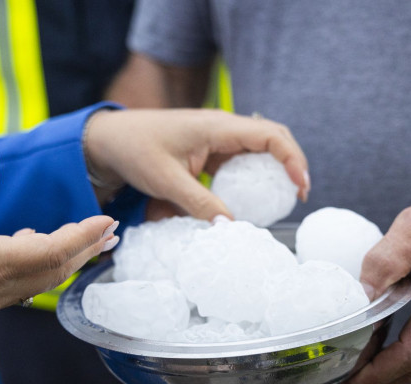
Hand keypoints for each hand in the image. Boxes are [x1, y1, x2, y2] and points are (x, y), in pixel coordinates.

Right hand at [0, 151, 116, 341]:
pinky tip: (34, 247)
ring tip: (90, 241)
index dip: (82, 236)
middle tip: (112, 231)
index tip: (107, 220)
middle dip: (86, 249)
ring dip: (68, 260)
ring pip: (39, 281)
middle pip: (54, 270)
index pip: (50, 252)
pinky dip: (41, 268)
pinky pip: (19, 287)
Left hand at [84, 109, 309, 219]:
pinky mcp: (209, 151)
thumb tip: (230, 228)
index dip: (292, 159)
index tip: (300, 187)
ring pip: (259, 149)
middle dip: (292, 164)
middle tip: (300, 195)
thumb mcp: (167, 181)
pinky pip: (240, 161)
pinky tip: (253, 198)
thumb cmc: (135, 150)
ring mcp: (217, 138)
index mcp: (217, 127)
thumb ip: (199, 204)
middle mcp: (223, 128)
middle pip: (273, 138)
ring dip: (274, 170)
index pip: (270, 136)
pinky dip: (252, 177)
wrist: (110, 139)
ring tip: (284, 198)